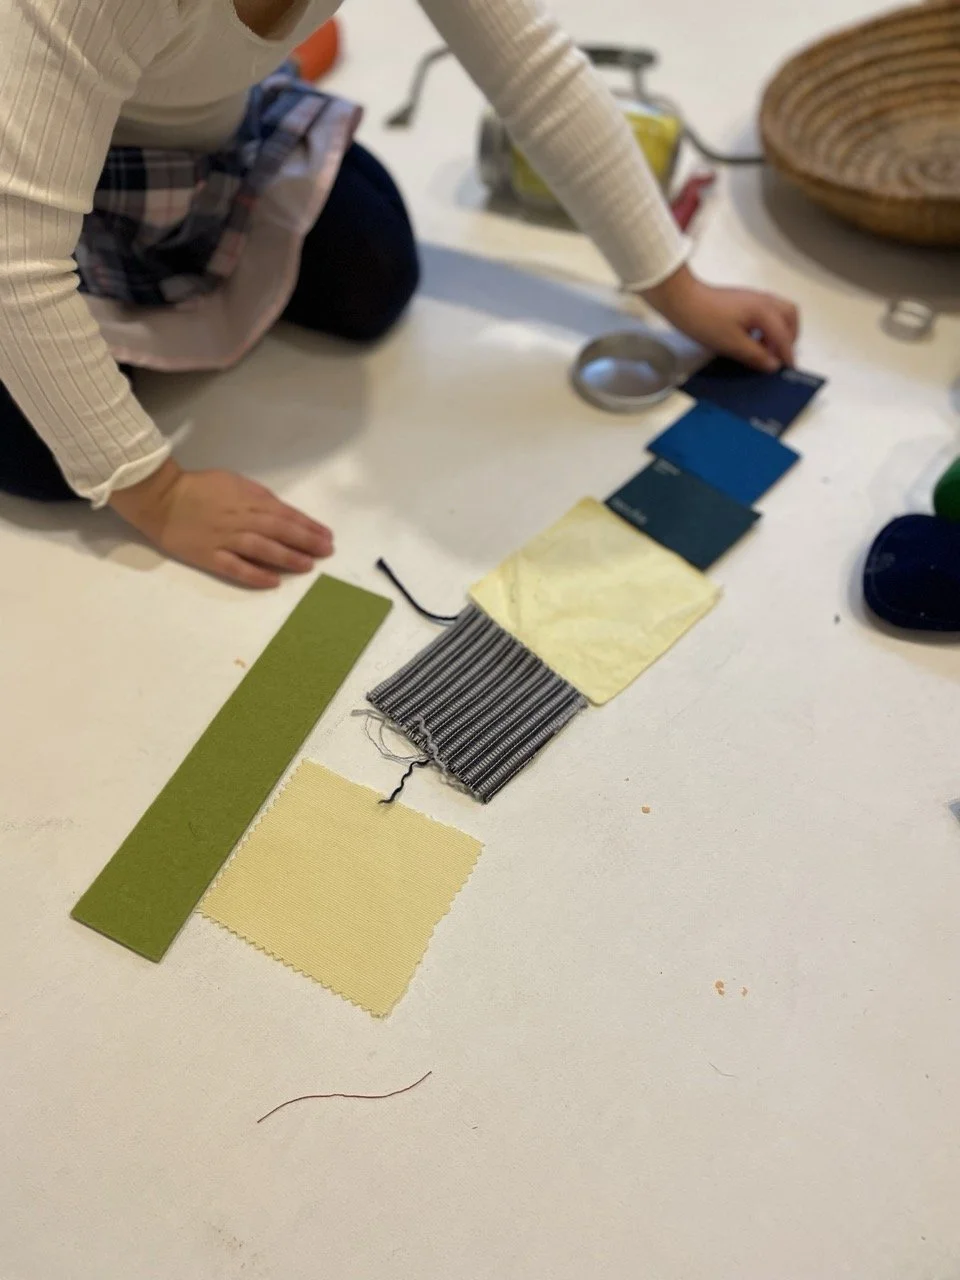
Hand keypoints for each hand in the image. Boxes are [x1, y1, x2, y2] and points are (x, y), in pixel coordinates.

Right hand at [109, 459, 333, 587]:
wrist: (160, 498)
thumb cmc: (199, 487)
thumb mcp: (233, 482)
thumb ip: (258, 497)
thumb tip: (283, 512)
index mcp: (247, 498)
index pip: (284, 513)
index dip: (307, 525)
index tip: (326, 535)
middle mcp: (240, 518)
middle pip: (279, 530)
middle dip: (306, 541)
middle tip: (326, 551)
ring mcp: (224, 538)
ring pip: (262, 548)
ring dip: (287, 557)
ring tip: (307, 566)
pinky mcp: (209, 555)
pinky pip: (235, 567)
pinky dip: (255, 574)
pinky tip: (273, 582)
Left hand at [644, 266, 798, 371]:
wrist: (682, 299)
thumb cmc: (706, 322)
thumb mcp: (732, 344)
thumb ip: (755, 355)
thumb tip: (774, 365)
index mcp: (764, 311)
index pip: (783, 335)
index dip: (787, 354)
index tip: (789, 370)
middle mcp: (764, 300)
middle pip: (790, 315)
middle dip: (790, 336)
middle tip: (780, 356)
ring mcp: (753, 297)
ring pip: (779, 311)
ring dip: (779, 330)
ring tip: (767, 350)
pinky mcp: (743, 299)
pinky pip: (766, 311)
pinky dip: (768, 325)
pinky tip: (754, 339)